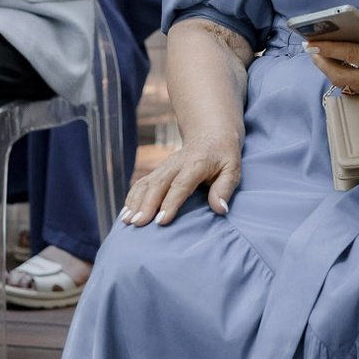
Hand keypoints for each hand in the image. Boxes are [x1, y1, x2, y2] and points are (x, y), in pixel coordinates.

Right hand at [121, 134, 242, 225]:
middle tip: (138, 224)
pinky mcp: (158, 171)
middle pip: (157, 185)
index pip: (180, 185)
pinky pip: (141, 184)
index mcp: (196, 163)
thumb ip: (225, 188)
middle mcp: (176, 164)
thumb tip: (220, 209)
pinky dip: (132, 197)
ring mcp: (164, 167)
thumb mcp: (233, 169)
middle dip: (146, 205)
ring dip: (135, 202)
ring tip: (126, 221)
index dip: (170, 203)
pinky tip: (126, 213)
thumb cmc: (224, 156)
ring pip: (146, 184)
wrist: (210, 134)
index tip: (161, 221)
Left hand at [306, 9, 358, 97]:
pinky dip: (341, 76)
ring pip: (344, 83)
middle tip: (310, 48)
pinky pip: (352, 87)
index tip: (312, 42)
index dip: (328, 48)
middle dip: (321, 62)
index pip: (349, 54)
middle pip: (339, 75)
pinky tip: (335, 64)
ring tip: (319, 55)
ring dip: (329, 70)